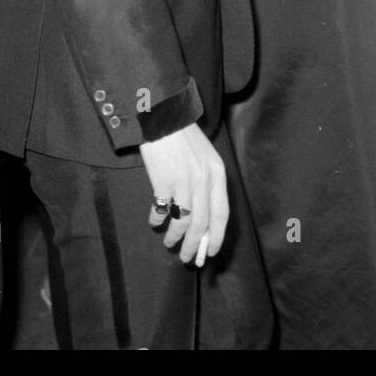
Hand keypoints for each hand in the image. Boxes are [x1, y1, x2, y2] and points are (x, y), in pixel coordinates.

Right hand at [141, 123, 228, 266]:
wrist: (164, 117)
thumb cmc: (185, 138)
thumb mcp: (206, 158)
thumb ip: (209, 184)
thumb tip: (204, 220)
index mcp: (218, 174)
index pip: (222, 214)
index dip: (217, 237)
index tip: (211, 253)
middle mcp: (203, 180)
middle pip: (201, 224)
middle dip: (195, 246)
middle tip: (188, 258)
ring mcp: (183, 181)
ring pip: (182, 222)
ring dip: (175, 237)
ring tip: (169, 243)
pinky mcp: (162, 180)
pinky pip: (160, 210)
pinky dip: (157, 220)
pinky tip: (154, 222)